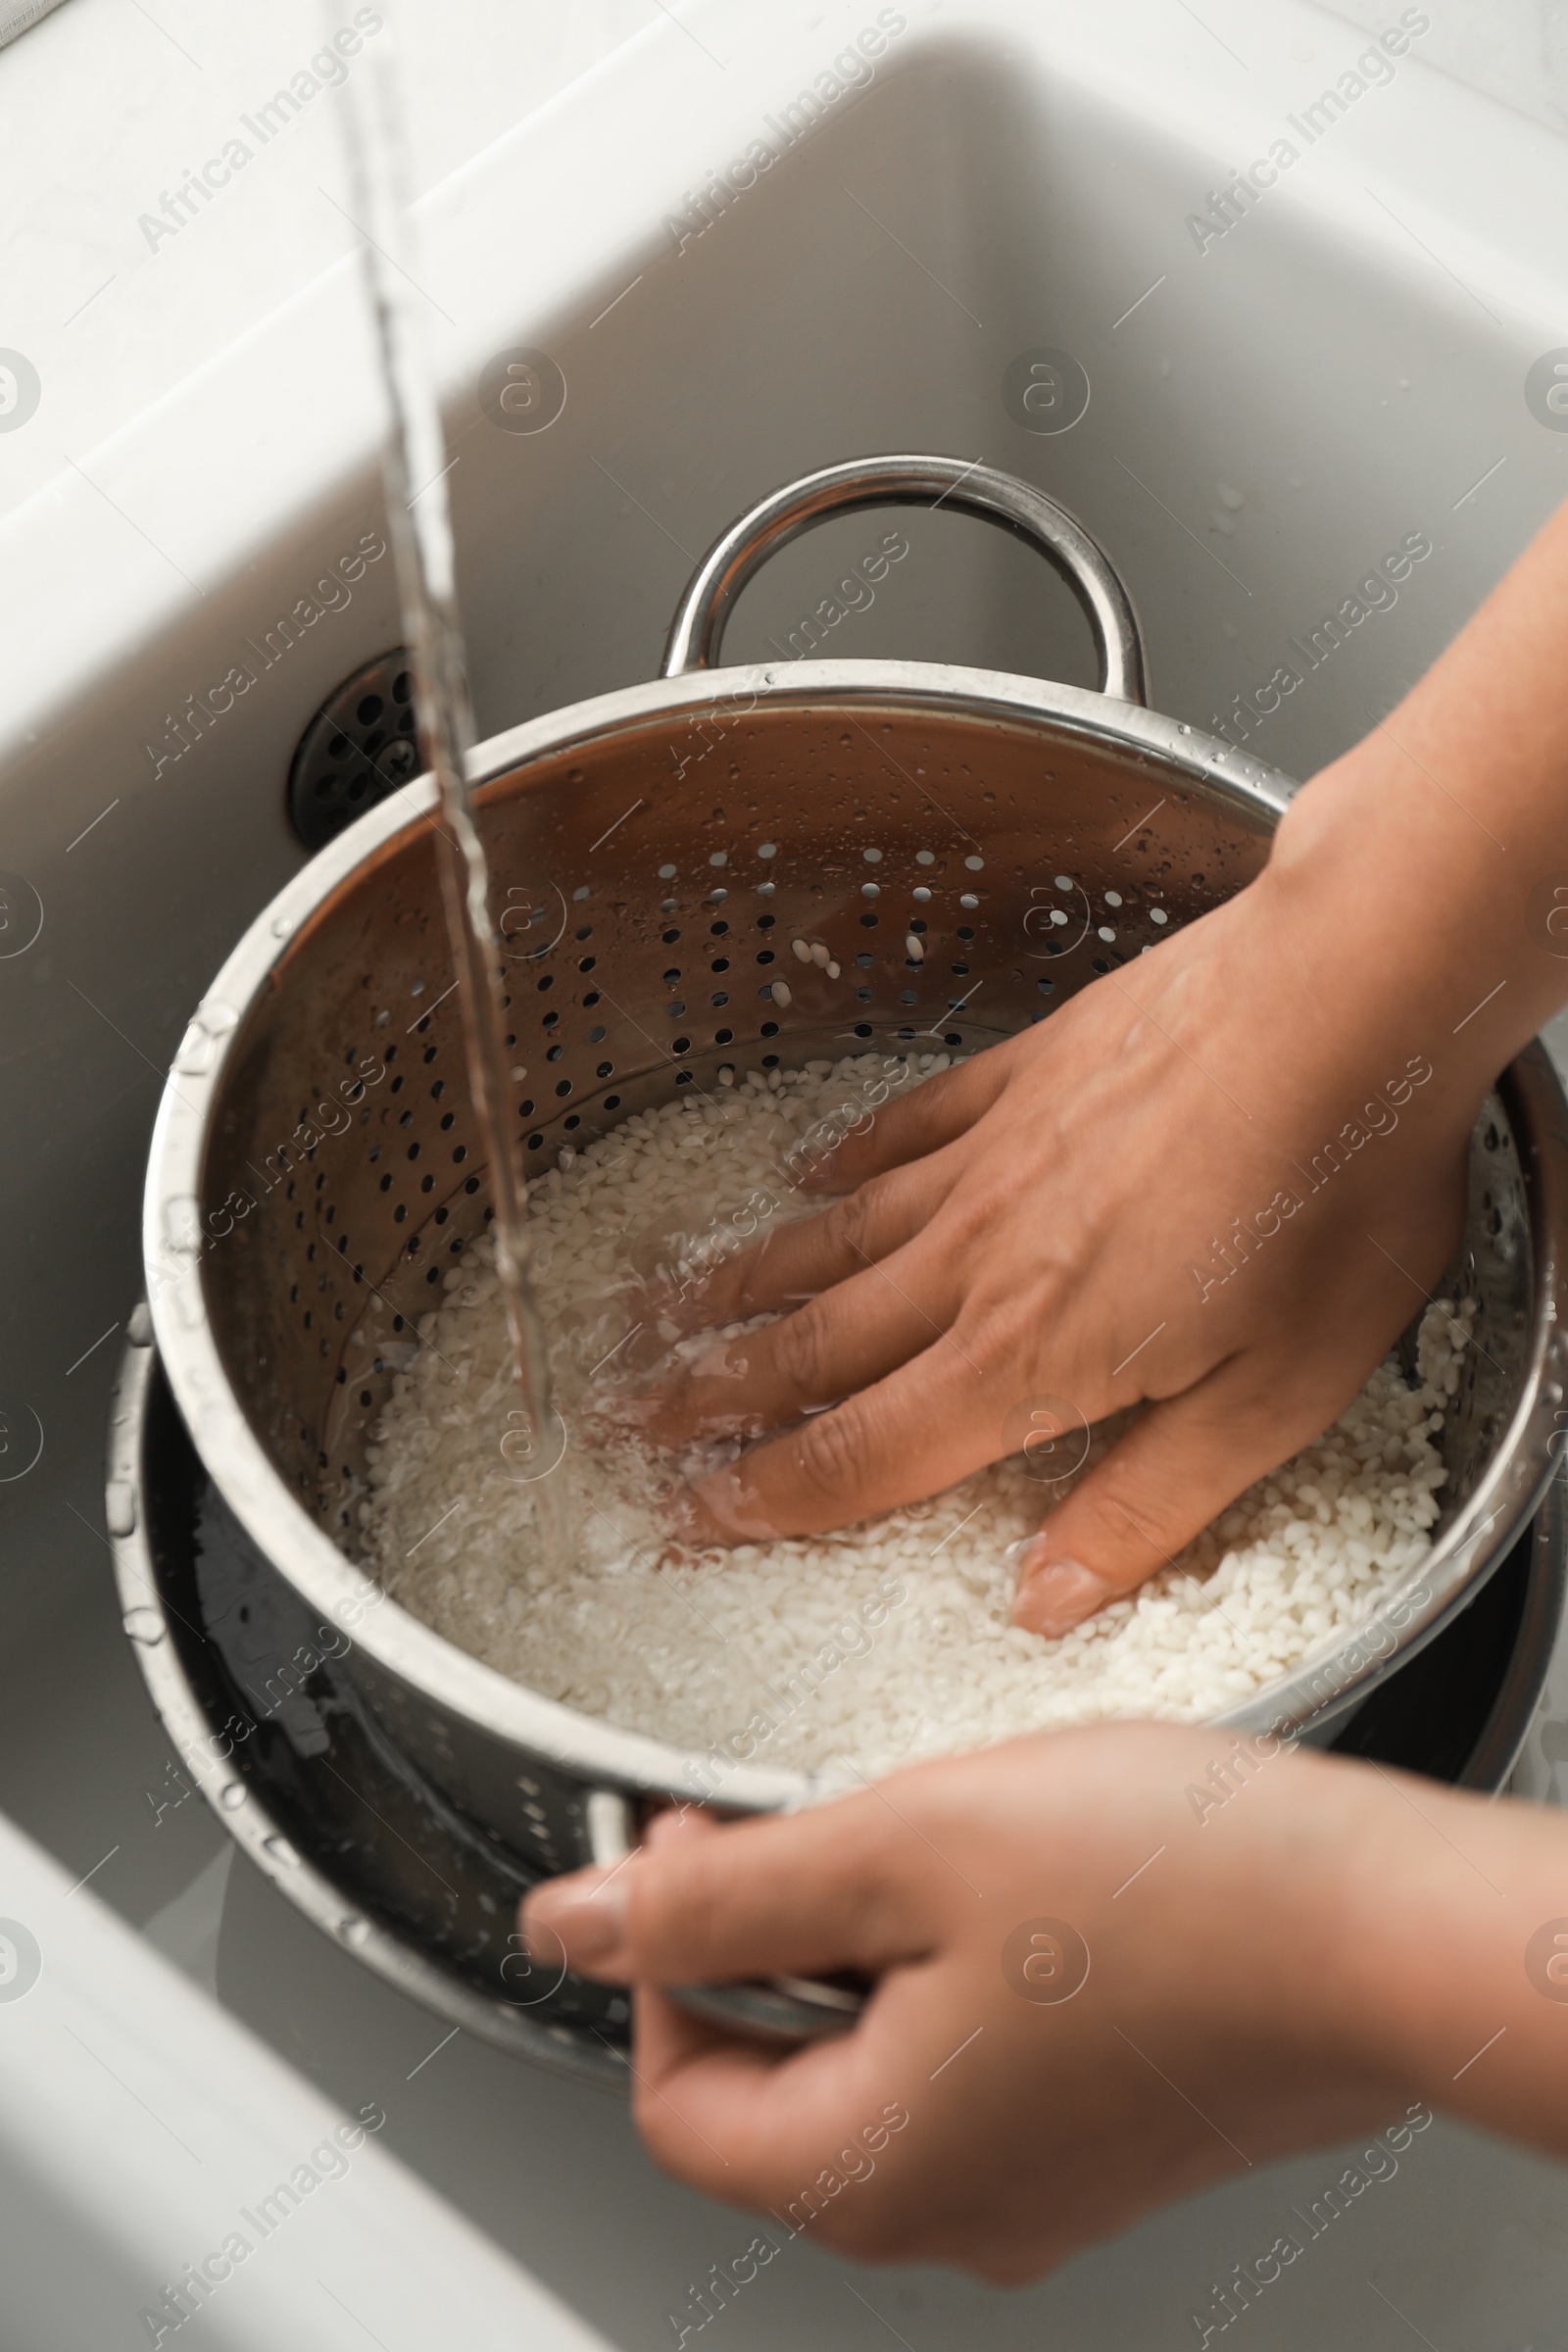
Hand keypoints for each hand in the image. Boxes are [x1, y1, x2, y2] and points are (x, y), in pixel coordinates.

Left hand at [520, 1727, 1440, 2281]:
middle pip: (775, 2081)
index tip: (703, 1836)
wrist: (1394, 1934)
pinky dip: (962, 1964)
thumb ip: (716, 1895)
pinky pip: (977, 2060)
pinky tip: (1028, 1878)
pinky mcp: (1110, 2138)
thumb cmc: (1182, 1893)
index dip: (664, 1948)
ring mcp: (1042, 2185)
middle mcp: (954, 2215)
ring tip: (948, 1833)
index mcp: (872, 2174)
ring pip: (881, 2060)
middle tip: (840, 1818)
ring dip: (876, 1939)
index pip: (673, 2092)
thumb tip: (572, 1918)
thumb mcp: (899, 1848)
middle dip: (777, 1936)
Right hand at [644, 838, 1477, 1633]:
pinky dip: (844, 1158)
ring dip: (745, 1281)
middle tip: (627, 1418)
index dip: (767, 1497)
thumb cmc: (1334, 1196)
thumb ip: (1147, 1508)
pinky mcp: (1028, 1070)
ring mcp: (994, 1154)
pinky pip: (906, 1127)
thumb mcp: (1273, 1402)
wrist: (1352, 997)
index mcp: (1030, 1356)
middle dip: (714, 1396)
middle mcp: (980, 1259)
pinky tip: (808, 1169)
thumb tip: (1044, 1602)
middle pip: (817, 1346)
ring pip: (838, 1237)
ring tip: (667, 1305)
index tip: (690, 1518)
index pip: (864, 1452)